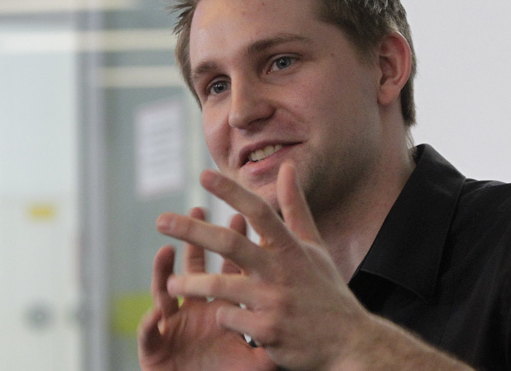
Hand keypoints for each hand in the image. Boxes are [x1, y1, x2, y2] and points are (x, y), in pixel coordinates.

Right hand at [137, 207, 275, 370]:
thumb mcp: (258, 359)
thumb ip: (273, 336)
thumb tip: (300, 317)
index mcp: (221, 306)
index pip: (229, 270)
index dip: (232, 246)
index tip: (240, 218)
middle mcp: (196, 309)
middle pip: (195, 270)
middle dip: (196, 241)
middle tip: (198, 211)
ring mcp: (175, 326)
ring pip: (164, 293)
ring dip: (163, 272)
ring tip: (166, 252)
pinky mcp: (155, 348)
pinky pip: (150, 334)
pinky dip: (149, 324)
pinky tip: (154, 313)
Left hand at [156, 163, 368, 370]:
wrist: (349, 342)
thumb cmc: (325, 290)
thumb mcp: (314, 247)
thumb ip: (295, 208)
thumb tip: (288, 168)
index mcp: (292, 248)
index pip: (259, 211)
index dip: (231, 192)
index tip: (204, 175)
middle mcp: (282, 271)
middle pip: (230, 244)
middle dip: (193, 230)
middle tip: (160, 220)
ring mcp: (275, 302)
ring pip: (221, 286)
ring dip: (192, 283)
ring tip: (170, 282)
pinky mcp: (269, 332)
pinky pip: (230, 319)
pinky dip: (219, 314)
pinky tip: (214, 315)